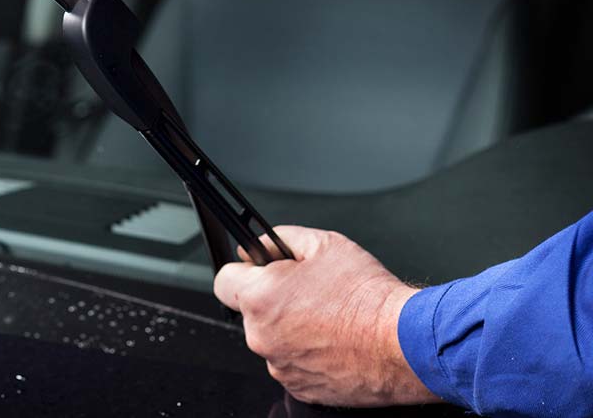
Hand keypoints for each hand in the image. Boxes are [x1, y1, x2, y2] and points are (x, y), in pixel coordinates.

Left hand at [213, 226, 440, 407]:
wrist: (404, 343)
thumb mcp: (323, 243)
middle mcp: (261, 336)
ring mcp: (280, 366)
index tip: (258, 269)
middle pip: (250, 312)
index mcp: (260, 298)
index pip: (223, 280)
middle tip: (308, 292)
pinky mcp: (300, 388)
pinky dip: (308, 354)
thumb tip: (260, 244)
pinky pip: (293, 364)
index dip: (243, 271)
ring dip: (290, 329)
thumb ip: (280, 239)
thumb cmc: (367, 297)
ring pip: (273, 339)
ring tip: (328, 318)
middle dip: (272, 300)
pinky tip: (335, 341)